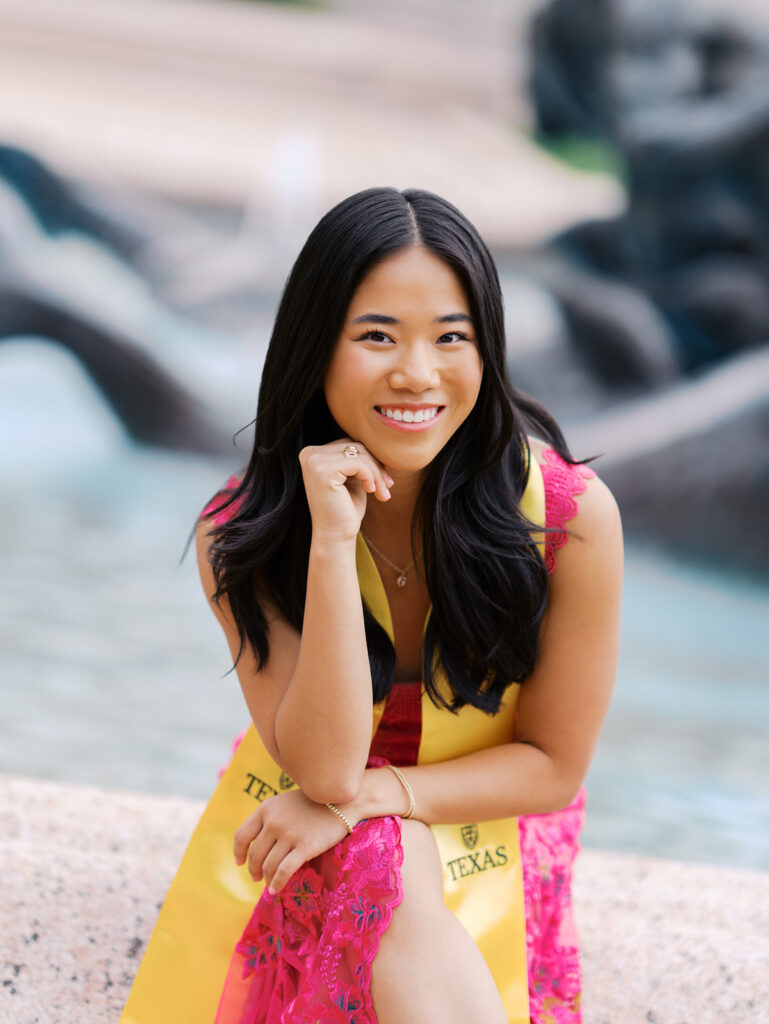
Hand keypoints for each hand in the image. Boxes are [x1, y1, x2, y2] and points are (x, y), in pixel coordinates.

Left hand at [233, 788, 352, 893]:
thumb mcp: (286, 803)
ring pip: (268, 865)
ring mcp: (289, 834)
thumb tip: (255, 844)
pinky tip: (276, 889)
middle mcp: (274, 821)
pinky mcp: (305, 847)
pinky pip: (284, 871)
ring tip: (269, 885)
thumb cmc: (314, 802)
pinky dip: (277, 883)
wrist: (343, 800)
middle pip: (255, 854)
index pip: (242, 835)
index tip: (240, 862)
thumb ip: (270, 818)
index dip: (239, 852)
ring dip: (266, 879)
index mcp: (267, 809)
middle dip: (253, 870)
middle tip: (256, 878)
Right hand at [299, 439, 392, 541]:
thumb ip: (359, 458)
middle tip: (387, 487)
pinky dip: (371, 476)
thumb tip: (381, 441)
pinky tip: (371, 491)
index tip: (385, 480)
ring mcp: (313, 461)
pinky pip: (358, 462)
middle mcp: (309, 454)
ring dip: (377, 473)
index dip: (370, 460)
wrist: (335, 536)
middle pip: (355, 446)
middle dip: (376, 466)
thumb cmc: (345, 510)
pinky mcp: (322, 470)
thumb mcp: (353, 478)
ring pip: (359, 453)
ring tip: (383, 492)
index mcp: (313, 454)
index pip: (349, 443)